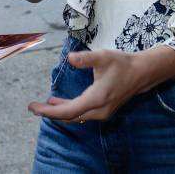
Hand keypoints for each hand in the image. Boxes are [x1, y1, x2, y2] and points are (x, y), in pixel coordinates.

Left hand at [28, 49, 143, 122]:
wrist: (141, 73)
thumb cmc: (122, 63)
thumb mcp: (103, 56)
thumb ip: (85, 59)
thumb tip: (69, 58)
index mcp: (96, 98)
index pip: (68, 111)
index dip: (49, 111)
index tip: (33, 107)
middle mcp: (98, 110)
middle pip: (70, 117)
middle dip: (50, 113)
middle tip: (33, 107)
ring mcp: (102, 113)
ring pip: (76, 117)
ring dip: (60, 112)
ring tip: (45, 104)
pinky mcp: (104, 110)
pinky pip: (82, 114)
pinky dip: (69, 110)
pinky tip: (60, 103)